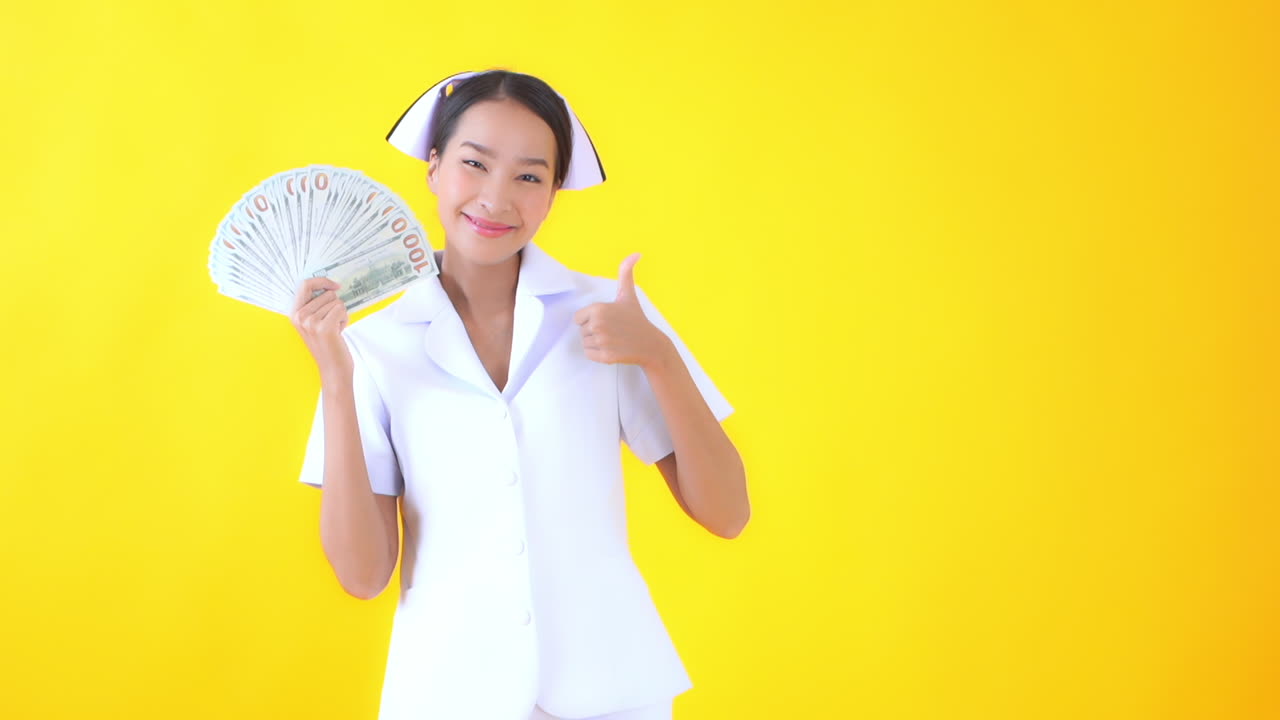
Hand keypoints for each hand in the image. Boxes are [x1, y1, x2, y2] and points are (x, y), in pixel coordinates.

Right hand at [290, 277, 352, 386]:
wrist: (332, 370)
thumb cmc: (328, 345)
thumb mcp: (314, 323)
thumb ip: (316, 305)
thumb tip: (331, 285)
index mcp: (294, 314)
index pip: (305, 284)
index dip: (322, 281)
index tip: (335, 286)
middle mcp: (300, 316)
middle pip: (327, 293)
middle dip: (335, 306)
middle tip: (332, 323)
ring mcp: (311, 322)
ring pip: (337, 302)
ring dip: (341, 314)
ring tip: (334, 329)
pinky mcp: (325, 327)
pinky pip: (342, 310)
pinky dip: (345, 319)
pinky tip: (339, 331)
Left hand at [573, 253, 669, 368]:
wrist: (650, 344)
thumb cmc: (636, 318)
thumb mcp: (629, 294)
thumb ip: (626, 272)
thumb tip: (636, 253)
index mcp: (598, 309)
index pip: (578, 318)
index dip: (590, 319)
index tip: (606, 319)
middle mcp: (598, 325)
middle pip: (581, 331)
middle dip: (594, 331)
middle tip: (612, 330)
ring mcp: (602, 342)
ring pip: (585, 343)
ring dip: (595, 343)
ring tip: (612, 339)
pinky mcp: (605, 356)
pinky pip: (589, 354)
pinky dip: (597, 354)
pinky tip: (611, 348)